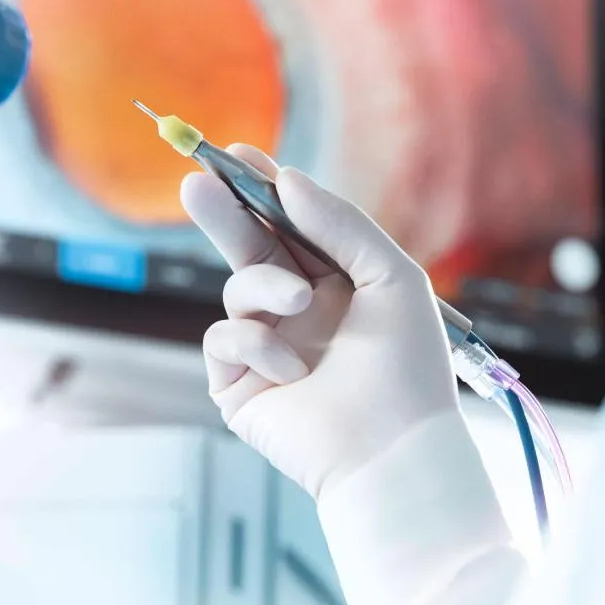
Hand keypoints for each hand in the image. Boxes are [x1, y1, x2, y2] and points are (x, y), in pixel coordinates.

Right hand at [181, 149, 460, 498]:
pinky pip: (223, 337)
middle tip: (198, 180)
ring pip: (236, 288)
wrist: (391, 450)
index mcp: (338, 286)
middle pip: (249, 248)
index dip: (264, 191)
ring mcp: (266, 348)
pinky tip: (291, 369)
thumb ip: (340, 222)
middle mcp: (299, 313)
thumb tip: (287, 180)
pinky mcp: (237, 384)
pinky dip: (255, 342)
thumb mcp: (391, 275)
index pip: (291, 228)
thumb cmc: (407, 368)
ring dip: (264, 285)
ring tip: (298, 302)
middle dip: (224, 213)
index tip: (239, 154)